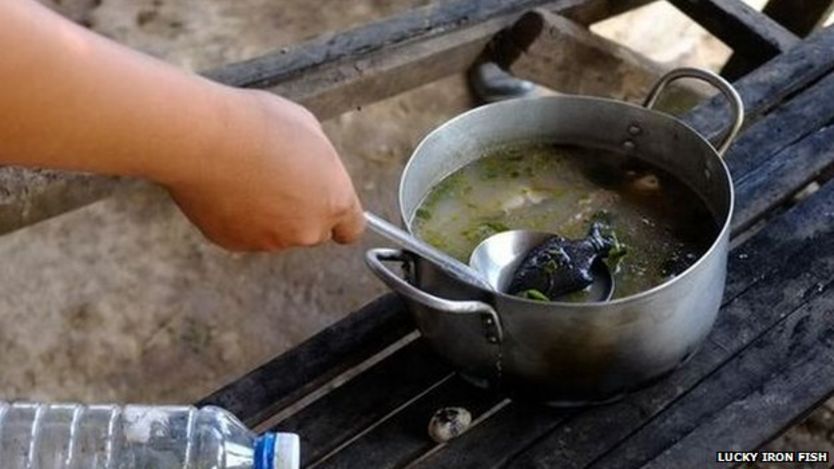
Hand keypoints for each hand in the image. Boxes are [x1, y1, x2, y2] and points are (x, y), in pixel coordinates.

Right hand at [166, 89, 364, 250]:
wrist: (203, 140)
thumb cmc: (256, 126)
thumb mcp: (308, 128)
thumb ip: (320, 162)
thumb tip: (313, 168)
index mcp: (334, 201)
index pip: (351, 228)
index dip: (339, 216)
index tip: (328, 207)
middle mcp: (307, 230)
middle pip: (311, 229)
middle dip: (299, 210)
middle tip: (276, 177)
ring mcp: (270, 241)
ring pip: (276, 232)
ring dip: (268, 213)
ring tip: (246, 176)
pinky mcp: (235, 244)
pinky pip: (243, 232)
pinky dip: (238, 217)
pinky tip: (227, 187)